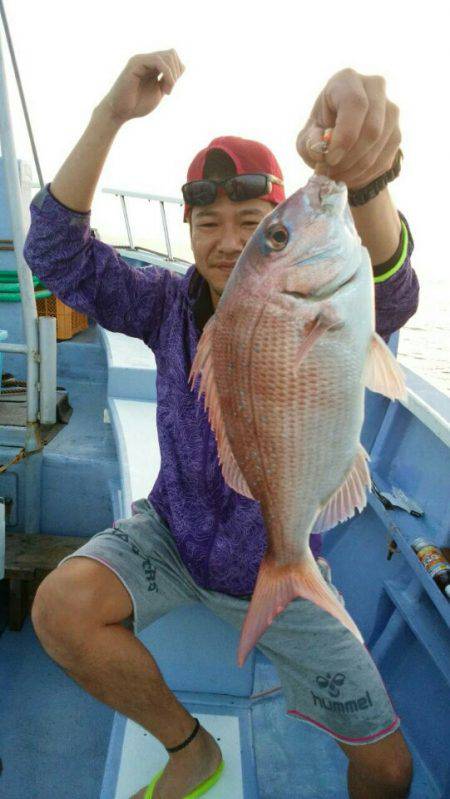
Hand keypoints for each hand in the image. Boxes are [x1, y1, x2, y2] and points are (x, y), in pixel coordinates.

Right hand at [100, 49, 184, 123]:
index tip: (170, 89)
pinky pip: (158, 61)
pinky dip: (168, 75)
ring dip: (173, 75)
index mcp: (151, 66)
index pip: (173, 57)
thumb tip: (182, 67)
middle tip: (169, 90)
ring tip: (167, 91)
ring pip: (168, 55)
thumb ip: (168, 80)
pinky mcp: (136, 63)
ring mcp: (141, 59)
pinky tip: (164, 89)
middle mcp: (146, 59)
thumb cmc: (137, 105)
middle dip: (177, 72)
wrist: (120, 112)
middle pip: (172, 53)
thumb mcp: (158, 91)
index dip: (178, 71)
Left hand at [296, 68, 400, 189]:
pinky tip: (350, 177)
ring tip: (337, 177)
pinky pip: (385, 159)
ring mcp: (390, 109)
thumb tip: (321, 151)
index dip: (344, 136)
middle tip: (331, 173)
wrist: (339, 139)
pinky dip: (366, 174)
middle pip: (372, 128)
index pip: (355, 104)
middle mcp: (374, 87)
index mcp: (346, 80)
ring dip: (356, 169)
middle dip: (350, 158)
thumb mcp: (307, 137)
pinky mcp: (397, 132)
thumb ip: (310, 143)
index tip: (330, 159)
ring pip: (380, 146)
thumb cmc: (319, 133)